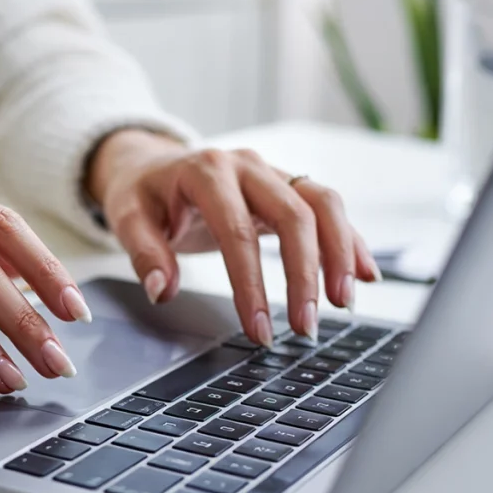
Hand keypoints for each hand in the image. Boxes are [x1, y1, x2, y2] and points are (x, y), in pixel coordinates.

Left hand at [87, 129, 380, 346]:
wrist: (151, 164)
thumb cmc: (142, 194)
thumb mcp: (127, 217)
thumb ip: (143, 252)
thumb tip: (161, 290)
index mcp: (206, 172)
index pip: (237, 232)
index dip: (251, 284)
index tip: (259, 328)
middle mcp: (246, 166)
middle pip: (293, 215)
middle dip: (305, 275)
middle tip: (306, 326)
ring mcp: (272, 172)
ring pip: (323, 204)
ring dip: (340, 254)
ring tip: (344, 303)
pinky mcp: (287, 186)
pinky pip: (328, 208)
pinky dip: (349, 240)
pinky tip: (365, 274)